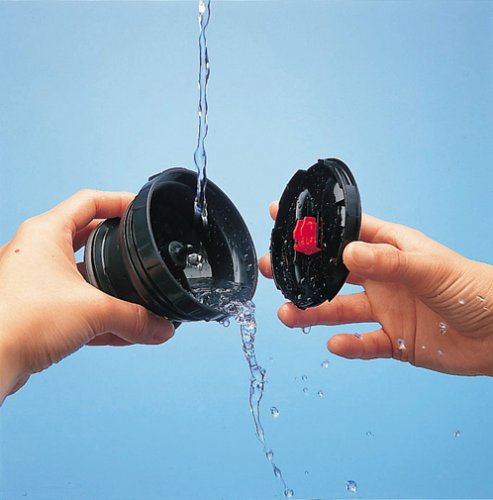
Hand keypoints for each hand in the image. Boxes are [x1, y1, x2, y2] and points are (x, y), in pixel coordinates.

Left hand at [0, 190, 173, 403]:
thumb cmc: (18, 321)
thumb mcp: (92, 311)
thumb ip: (135, 318)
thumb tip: (162, 328)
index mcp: (46, 234)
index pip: (89, 202)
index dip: (118, 201)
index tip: (140, 208)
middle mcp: (37, 252)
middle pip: (86, 236)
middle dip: (116, 244)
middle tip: (141, 248)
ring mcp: (34, 281)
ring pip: (81, 274)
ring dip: (110, 286)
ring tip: (138, 296)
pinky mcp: (35, 309)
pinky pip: (75, 304)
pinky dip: (99, 314)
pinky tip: (124, 331)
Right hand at [260, 203, 492, 375]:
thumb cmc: (474, 288)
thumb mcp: (430, 268)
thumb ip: (388, 261)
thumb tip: (346, 253)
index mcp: (389, 249)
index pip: (345, 231)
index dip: (314, 224)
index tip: (282, 215)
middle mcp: (382, 277)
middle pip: (332, 271)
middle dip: (302, 270)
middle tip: (274, 270)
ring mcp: (385, 308)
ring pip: (340, 308)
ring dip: (314, 311)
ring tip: (289, 314)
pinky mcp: (393, 339)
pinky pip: (364, 342)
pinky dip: (349, 346)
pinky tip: (336, 345)